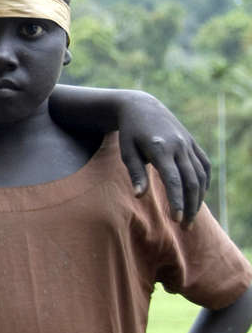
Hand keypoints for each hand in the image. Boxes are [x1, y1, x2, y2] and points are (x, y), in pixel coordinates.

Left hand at [116, 92, 209, 225]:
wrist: (142, 106)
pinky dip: (204, 183)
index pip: (173, 180)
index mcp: (161, 148)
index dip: (176, 201)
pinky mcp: (193, 143)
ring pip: (201, 176)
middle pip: (191, 181)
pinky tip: (198, 197)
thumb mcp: (127, 151)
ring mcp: (189, 144)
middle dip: (190, 206)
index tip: (176, 220)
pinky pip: (204, 166)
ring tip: (190, 217)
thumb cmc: (129, 132)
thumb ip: (135, 173)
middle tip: (184, 226)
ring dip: (198, 198)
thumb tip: (139, 196)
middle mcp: (179, 146)